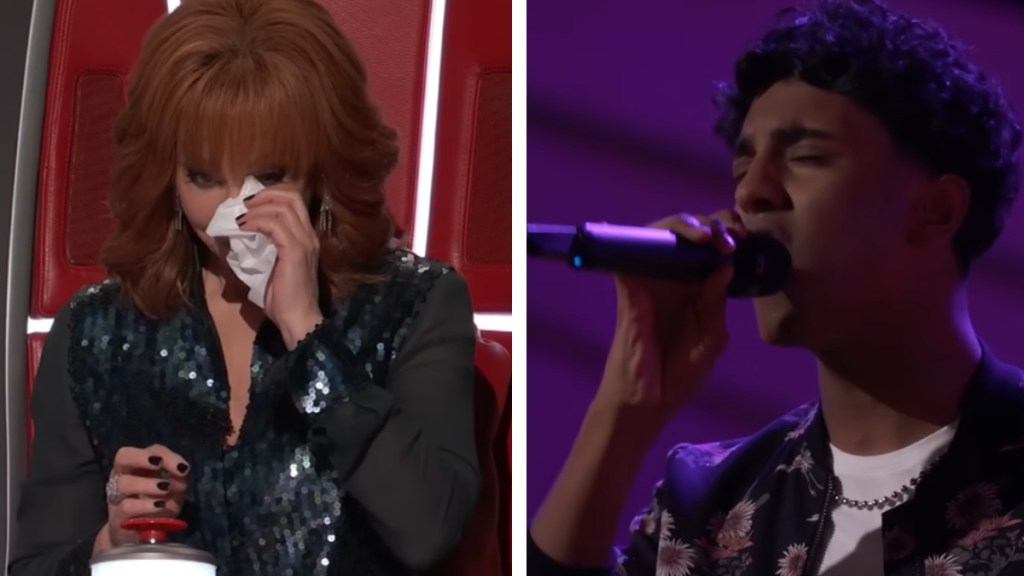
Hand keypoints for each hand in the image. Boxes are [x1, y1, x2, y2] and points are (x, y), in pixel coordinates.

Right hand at [95, 445, 188, 553]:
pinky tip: (159, 505)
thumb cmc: (157, 507)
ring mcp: (118, 496)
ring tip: (165, 488)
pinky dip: (145, 505)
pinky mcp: (117, 516)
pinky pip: (127, 506)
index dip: (167, 455)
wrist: (138, 536)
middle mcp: (123, 476)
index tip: (183, 468)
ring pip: (124, 482)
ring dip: (147, 483)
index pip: (150, 451)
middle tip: (158, 464)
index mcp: (139, 466)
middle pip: (123, 457)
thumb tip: (182, 472)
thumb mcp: (174, 492)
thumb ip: (179, 480)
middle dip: (142, 458)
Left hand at [237, 189, 323, 347]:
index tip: (249, 203)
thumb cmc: (283, 298)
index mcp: (306, 237)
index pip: (295, 201)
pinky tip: (243, 229)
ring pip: (283, 207)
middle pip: (292, 196)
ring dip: (257, 208)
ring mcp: (304, 242)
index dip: (270, 195)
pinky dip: (256, 222)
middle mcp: (309, 235)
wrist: (297, 319)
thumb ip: (262, 247)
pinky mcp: (295, 251)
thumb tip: (237, 233)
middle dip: (264, 194)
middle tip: (244, 204)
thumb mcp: (270, 266)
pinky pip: (275, 226)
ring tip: (240, 217)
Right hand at [593, 210, 745, 427]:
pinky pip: (635, 249)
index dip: (731, 236)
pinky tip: (680, 243)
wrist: (648, 400)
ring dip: (687, 225)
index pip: (715, 248)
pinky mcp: (629, 283)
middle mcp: (674, 276)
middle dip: (715, 223)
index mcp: (698, 287)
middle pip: (691, 232)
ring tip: (709, 237)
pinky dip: (654, 237)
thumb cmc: (681, 373)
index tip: (749, 240)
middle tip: (732, 236)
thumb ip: (717, 304)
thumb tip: (725, 267)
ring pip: (663, 232)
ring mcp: (650, 277)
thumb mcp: (711, 339)